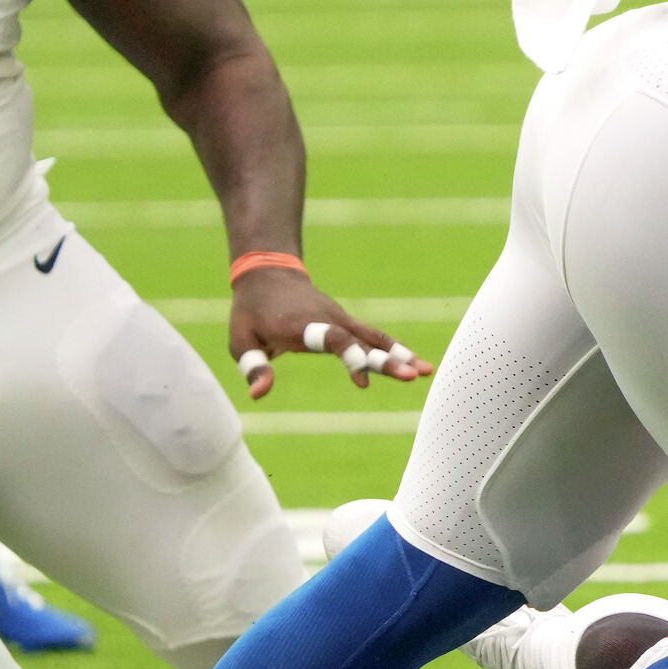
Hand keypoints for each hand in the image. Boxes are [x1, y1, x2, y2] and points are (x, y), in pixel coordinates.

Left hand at [229, 266, 434, 399]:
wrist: (269, 274)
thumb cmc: (252, 312)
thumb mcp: (240, 339)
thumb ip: (252, 366)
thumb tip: (259, 395)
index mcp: (303, 324)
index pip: (332, 339)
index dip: (349, 356)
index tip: (363, 379)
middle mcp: (329, 320)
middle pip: (363, 340)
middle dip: (387, 360)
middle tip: (412, 376)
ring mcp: (342, 321)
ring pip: (376, 338)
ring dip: (401, 355)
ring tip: (427, 372)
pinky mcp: (348, 325)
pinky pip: (376, 338)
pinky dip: (396, 351)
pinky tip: (417, 367)